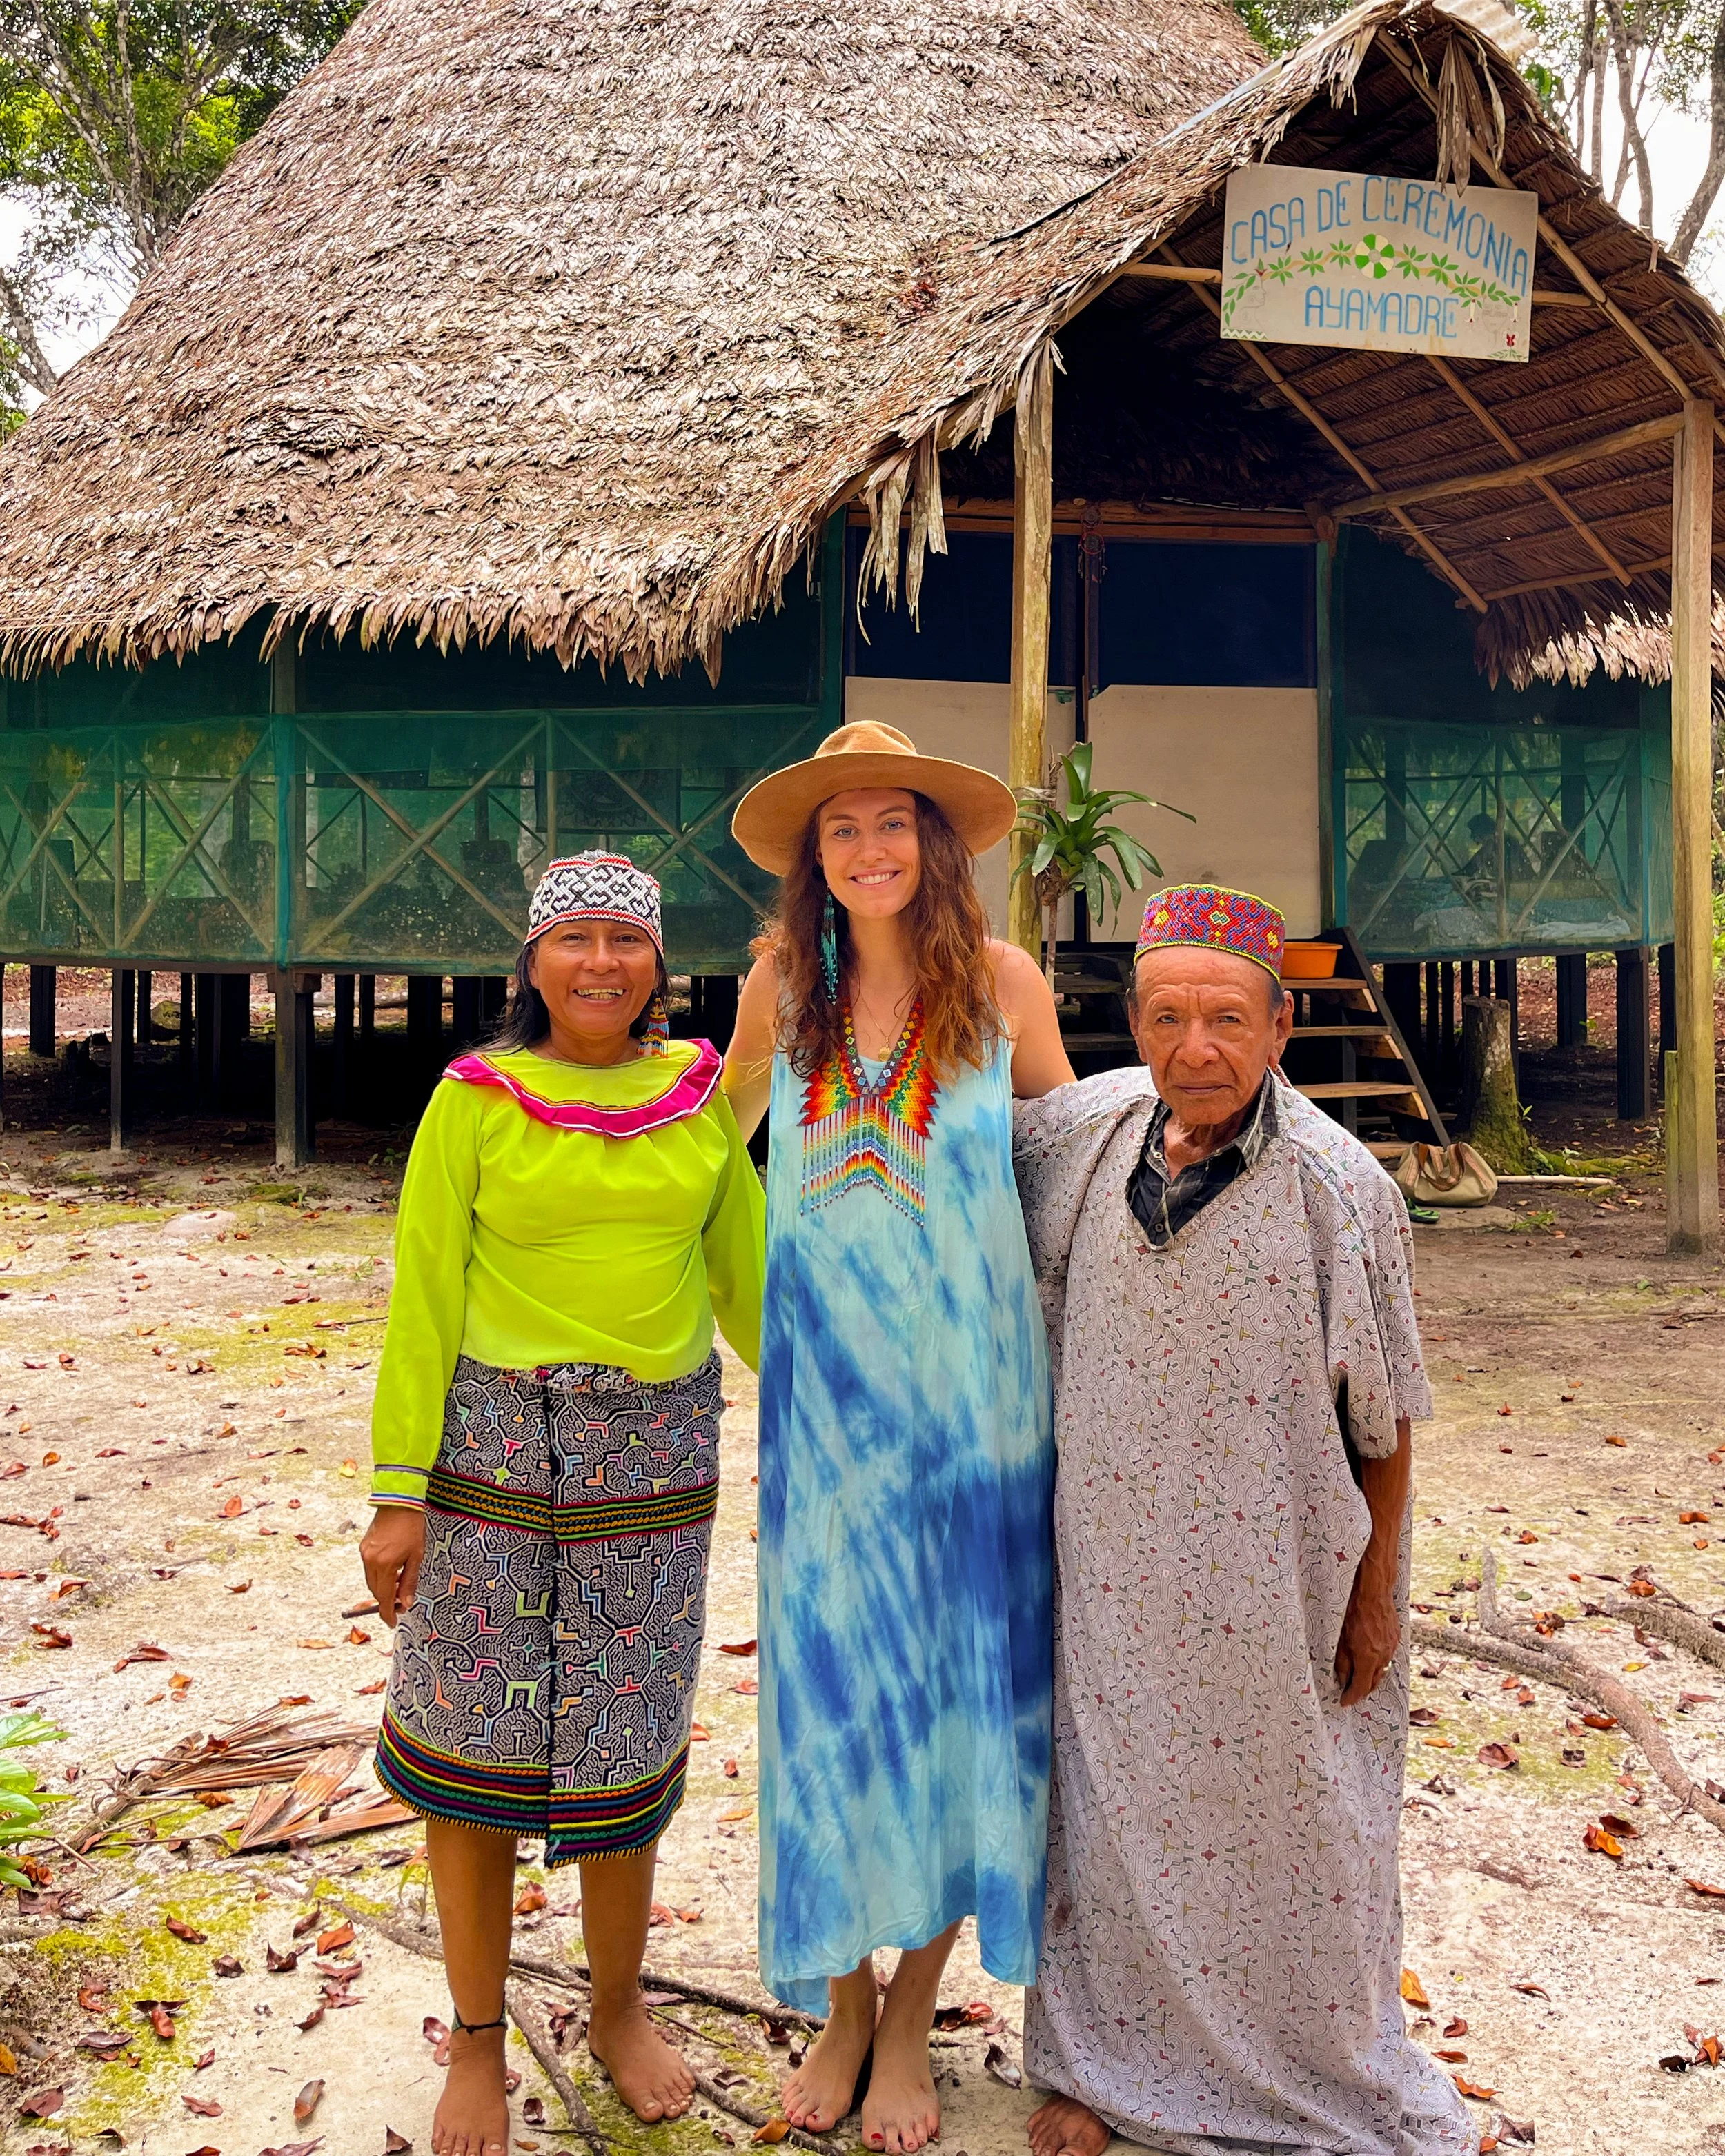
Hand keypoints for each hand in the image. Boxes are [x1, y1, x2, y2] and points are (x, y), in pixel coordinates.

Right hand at [360, 1505, 424, 1626]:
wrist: (399, 1501)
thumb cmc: (412, 1527)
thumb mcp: (416, 1556)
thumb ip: (410, 1581)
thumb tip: (406, 1603)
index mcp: (385, 1565)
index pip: (384, 1597)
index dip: (387, 1613)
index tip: (392, 1623)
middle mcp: (370, 1561)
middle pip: (376, 1591)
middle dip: (387, 1600)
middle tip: (401, 1603)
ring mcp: (364, 1554)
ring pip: (371, 1580)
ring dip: (383, 1587)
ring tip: (399, 1584)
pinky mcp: (363, 1547)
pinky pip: (369, 1568)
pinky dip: (379, 1575)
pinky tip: (392, 1571)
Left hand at [1335, 1563, 1399, 1705]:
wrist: (1374, 1592)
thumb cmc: (1353, 1612)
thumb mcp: (1341, 1640)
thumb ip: (1342, 1663)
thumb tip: (1343, 1681)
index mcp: (1367, 1658)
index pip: (1360, 1687)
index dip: (1351, 1697)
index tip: (1344, 1702)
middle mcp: (1383, 1657)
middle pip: (1373, 1683)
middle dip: (1362, 1691)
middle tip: (1351, 1693)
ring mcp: (1391, 1648)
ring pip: (1381, 1671)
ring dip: (1370, 1677)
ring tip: (1359, 1678)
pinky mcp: (1396, 1640)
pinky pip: (1387, 1658)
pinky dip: (1378, 1663)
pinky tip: (1370, 1658)